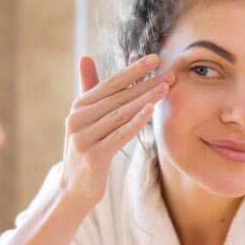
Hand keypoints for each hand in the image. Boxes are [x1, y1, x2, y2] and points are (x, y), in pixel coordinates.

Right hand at [59, 54, 174, 206]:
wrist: (75, 187)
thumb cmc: (88, 148)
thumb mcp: (87, 118)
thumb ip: (90, 88)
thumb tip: (86, 56)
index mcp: (79, 106)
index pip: (110, 83)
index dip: (133, 70)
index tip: (155, 58)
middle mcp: (78, 119)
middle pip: (118, 97)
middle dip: (146, 84)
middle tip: (169, 74)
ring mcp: (83, 138)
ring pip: (121, 115)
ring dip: (145, 99)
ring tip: (166, 88)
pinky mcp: (93, 157)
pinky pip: (119, 136)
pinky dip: (136, 122)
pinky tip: (151, 111)